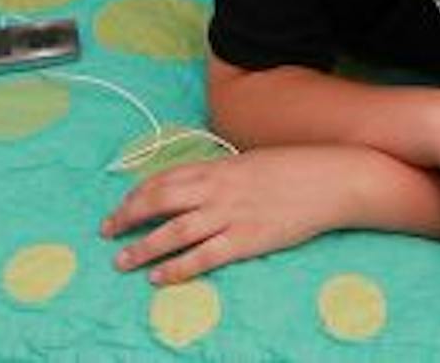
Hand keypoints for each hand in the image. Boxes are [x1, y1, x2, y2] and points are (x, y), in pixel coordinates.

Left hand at [101, 146, 346, 285]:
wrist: (332, 179)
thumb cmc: (295, 168)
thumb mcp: (250, 161)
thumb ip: (221, 173)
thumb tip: (198, 186)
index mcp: (217, 166)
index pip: (164, 178)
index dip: (136, 193)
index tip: (120, 206)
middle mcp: (217, 188)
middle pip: (159, 201)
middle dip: (128, 217)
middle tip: (107, 232)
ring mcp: (231, 214)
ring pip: (174, 231)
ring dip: (143, 247)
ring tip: (123, 260)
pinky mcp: (247, 240)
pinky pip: (203, 257)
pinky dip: (177, 268)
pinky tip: (159, 277)